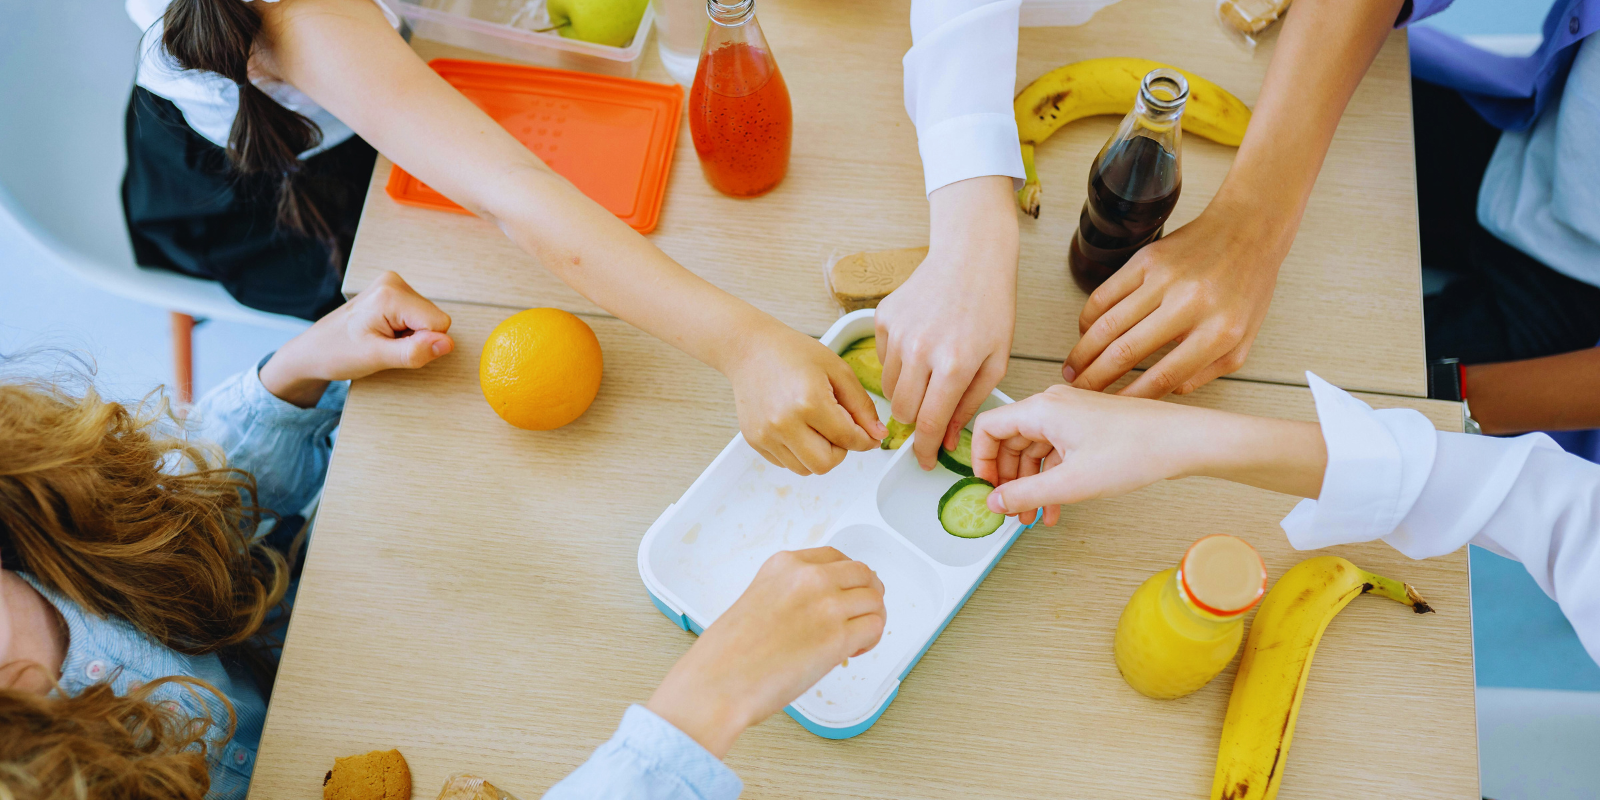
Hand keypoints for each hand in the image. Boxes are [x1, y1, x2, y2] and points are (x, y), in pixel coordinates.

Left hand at [259, 271, 453, 406]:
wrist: (313, 351)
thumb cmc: (337, 353)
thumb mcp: (376, 358)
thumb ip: (414, 351)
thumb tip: (447, 343)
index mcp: (391, 294)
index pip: (439, 323)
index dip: (422, 344)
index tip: (394, 348)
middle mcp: (394, 282)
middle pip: (434, 319)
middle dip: (416, 339)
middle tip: (385, 345)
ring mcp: (393, 285)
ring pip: (428, 319)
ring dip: (410, 336)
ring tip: (381, 340)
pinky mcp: (393, 292)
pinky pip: (418, 316)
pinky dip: (405, 331)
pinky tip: (383, 334)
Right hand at [647, 547, 886, 757]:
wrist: (717, 683)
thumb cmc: (727, 654)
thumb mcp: (756, 600)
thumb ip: (790, 594)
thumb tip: (817, 610)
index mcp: (784, 565)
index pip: (835, 556)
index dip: (848, 576)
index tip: (847, 591)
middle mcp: (809, 577)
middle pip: (862, 573)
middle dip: (867, 593)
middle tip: (862, 614)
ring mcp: (826, 605)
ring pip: (875, 600)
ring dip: (872, 618)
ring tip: (855, 639)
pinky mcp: (838, 637)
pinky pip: (875, 627)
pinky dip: (871, 640)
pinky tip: (852, 652)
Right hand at [725, 323, 886, 475]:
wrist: (750, 349)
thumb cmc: (793, 353)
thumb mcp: (837, 370)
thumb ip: (861, 405)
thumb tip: (878, 435)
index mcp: (809, 402)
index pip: (848, 439)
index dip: (865, 440)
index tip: (869, 437)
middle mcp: (784, 423)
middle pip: (825, 464)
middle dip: (839, 451)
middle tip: (838, 429)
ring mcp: (766, 435)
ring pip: (805, 469)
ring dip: (818, 454)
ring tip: (815, 426)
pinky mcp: (755, 440)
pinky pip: (786, 463)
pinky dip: (798, 452)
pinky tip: (796, 426)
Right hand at [876, 176, 1017, 470]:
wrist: (970, 256)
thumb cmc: (991, 307)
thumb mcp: (995, 362)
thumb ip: (969, 404)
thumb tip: (945, 439)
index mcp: (954, 364)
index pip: (928, 424)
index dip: (923, 450)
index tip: (922, 461)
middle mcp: (920, 350)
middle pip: (902, 411)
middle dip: (915, 421)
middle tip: (931, 411)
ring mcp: (898, 333)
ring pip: (889, 388)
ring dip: (906, 392)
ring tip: (930, 372)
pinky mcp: (883, 318)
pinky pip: (882, 360)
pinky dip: (898, 364)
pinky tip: (920, 345)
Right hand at [972, 384, 1326, 522]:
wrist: (1182, 441)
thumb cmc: (1136, 450)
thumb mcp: (1071, 482)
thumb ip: (1025, 494)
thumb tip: (994, 503)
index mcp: (1042, 409)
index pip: (989, 427)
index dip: (980, 460)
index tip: (986, 488)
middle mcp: (1053, 406)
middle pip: (1011, 441)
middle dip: (1008, 479)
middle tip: (1009, 509)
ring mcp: (1072, 415)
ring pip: (1034, 450)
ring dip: (1030, 484)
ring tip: (1033, 516)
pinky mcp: (1089, 427)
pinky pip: (1056, 452)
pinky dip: (1051, 479)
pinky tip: (1056, 507)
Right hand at [1064, 202, 1286, 397]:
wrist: (1248, 230)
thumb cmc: (1246, 288)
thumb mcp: (1243, 341)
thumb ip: (1208, 372)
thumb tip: (1167, 392)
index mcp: (1219, 332)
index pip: (1164, 376)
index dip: (1131, 397)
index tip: (1112, 408)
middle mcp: (1190, 304)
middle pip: (1126, 352)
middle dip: (1095, 379)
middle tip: (1079, 393)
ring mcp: (1165, 279)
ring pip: (1108, 324)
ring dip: (1083, 352)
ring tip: (1072, 370)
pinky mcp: (1147, 258)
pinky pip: (1105, 294)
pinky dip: (1088, 318)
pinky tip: (1085, 333)